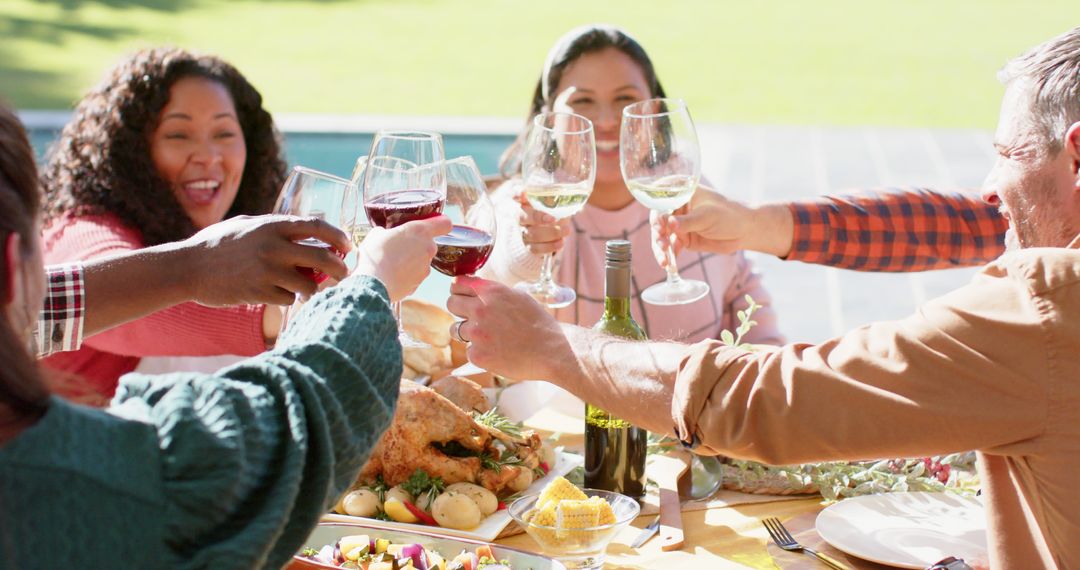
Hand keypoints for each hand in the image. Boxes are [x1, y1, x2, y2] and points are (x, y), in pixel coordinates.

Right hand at [183, 215, 351, 306]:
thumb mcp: (246, 224)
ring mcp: (268, 271)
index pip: (317, 226)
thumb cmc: (216, 243)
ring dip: (312, 289)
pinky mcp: (259, 293)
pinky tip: (279, 294)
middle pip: (324, 259)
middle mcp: (274, 247)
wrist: (187, 267)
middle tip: (343, 274)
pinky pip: (289, 299)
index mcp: (272, 225)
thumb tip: (302, 228)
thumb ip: (273, 226)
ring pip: (310, 285)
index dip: (338, 236)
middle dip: (340, 269)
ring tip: (306, 288)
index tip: (347, 246)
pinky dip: (289, 298)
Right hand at [355, 215, 450, 302]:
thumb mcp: (377, 234)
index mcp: (420, 231)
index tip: (434, 224)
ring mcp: (425, 268)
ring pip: (422, 261)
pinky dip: (406, 275)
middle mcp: (428, 249)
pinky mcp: (419, 283)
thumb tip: (385, 234)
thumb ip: (387, 231)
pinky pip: (415, 275)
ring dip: (411, 261)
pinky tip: (392, 275)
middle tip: (400, 247)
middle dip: (417, 245)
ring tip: (392, 263)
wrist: (372, 282)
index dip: (440, 222)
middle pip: (429, 244)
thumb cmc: (375, 254)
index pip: (445, 223)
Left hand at [446, 276, 563, 380]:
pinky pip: (468, 350)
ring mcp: (476, 333)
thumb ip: (495, 293)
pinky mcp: (477, 354)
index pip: (458, 283)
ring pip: (455, 329)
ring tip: (488, 338)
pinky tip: (496, 352)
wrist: (551, 351)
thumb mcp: (518, 297)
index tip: (462, 296)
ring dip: (467, 333)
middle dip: (459, 310)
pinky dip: (479, 353)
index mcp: (491, 292)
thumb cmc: (538, 324)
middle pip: (451, 303)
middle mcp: (480, 309)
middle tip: (473, 318)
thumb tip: (474, 287)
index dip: (459, 290)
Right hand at [515, 189, 570, 254]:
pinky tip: (560, 242)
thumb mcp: (547, 204)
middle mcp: (517, 218)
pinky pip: (535, 249)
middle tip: (553, 218)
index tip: (524, 193)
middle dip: (537, 217)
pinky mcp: (526, 248)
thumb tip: (576, 196)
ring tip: (566, 230)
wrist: (537, 235)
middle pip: (522, 216)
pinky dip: (549, 246)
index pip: (515, 195)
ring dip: (551, 233)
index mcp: (522, 203)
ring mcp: (520, 233)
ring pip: (532, 234)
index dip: (518, 193)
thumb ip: (555, 200)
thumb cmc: (545, 213)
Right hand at [651, 189, 794, 267]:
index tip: (659, 224)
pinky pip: (670, 248)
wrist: (744, 231)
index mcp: (681, 193)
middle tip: (663, 244)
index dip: (656, 212)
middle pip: (658, 221)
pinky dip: (668, 256)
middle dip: (658, 234)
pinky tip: (668, 264)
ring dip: (661, 249)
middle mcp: (676, 208)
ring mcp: (678, 225)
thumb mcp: (707, 216)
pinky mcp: (683, 239)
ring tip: (664, 260)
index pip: (661, 199)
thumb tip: (668, 223)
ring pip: (662, 236)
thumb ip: (687, 221)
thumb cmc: (728, 215)